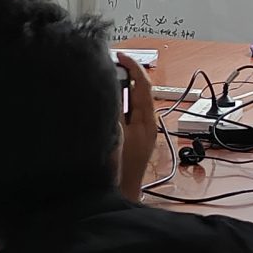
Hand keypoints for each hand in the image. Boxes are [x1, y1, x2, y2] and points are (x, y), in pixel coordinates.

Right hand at [116, 55, 159, 196]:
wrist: (120, 197)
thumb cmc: (118, 170)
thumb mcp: (114, 134)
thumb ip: (114, 109)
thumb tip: (110, 84)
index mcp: (147, 121)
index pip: (143, 85)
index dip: (133, 66)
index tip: (119, 55)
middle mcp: (149, 125)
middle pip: (138, 92)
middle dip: (124, 76)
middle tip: (107, 66)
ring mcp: (143, 133)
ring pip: (132, 103)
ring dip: (119, 91)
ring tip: (103, 81)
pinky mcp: (135, 140)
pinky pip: (128, 115)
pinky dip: (118, 105)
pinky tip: (104, 104)